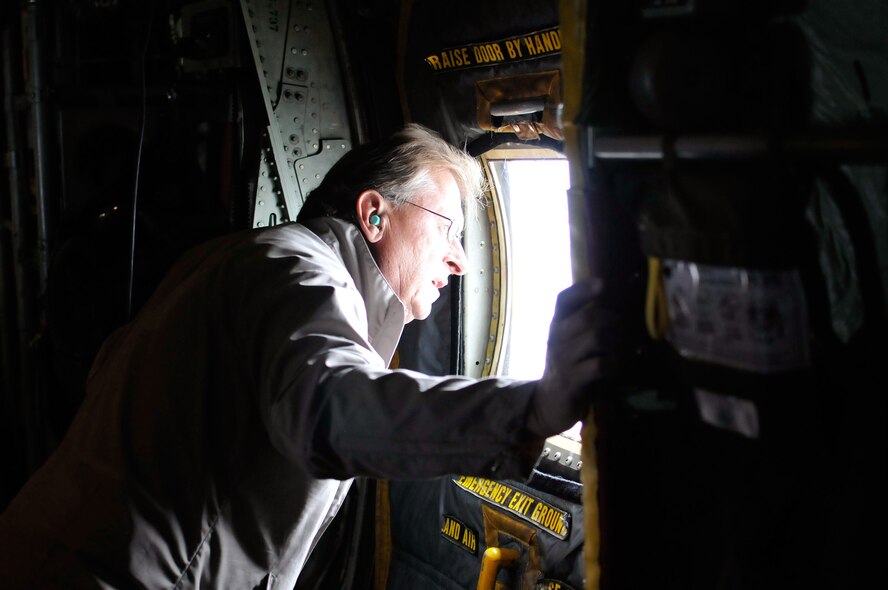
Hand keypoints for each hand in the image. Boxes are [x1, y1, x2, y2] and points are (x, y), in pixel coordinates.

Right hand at [528, 278, 631, 437]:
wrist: (547, 405)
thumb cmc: (565, 369)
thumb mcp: (567, 344)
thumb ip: (583, 326)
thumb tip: (617, 309)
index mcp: (556, 326)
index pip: (563, 300)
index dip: (582, 289)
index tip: (603, 284)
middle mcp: (556, 339)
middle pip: (588, 316)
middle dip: (613, 319)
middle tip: (626, 328)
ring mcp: (562, 360)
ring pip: (595, 337)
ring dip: (617, 342)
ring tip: (626, 349)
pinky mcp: (571, 381)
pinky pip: (599, 365)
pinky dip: (615, 364)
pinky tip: (618, 368)